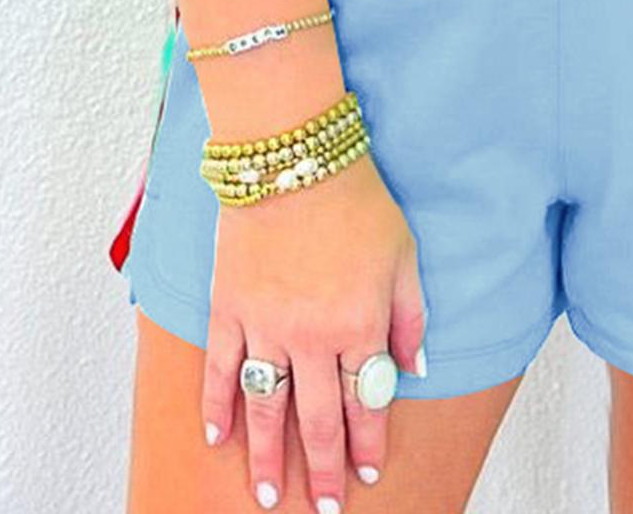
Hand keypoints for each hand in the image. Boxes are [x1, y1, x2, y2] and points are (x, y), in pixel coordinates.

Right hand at [202, 151, 426, 505]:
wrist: (294, 154)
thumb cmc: (355, 196)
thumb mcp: (403, 252)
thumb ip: (410, 314)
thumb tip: (414, 366)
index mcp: (359, 324)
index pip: (365, 400)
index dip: (367, 441)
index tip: (368, 473)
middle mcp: (312, 336)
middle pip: (317, 418)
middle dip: (324, 468)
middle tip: (325, 507)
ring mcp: (266, 325)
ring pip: (268, 407)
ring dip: (269, 456)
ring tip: (270, 495)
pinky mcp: (229, 307)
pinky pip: (220, 369)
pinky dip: (217, 405)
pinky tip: (218, 436)